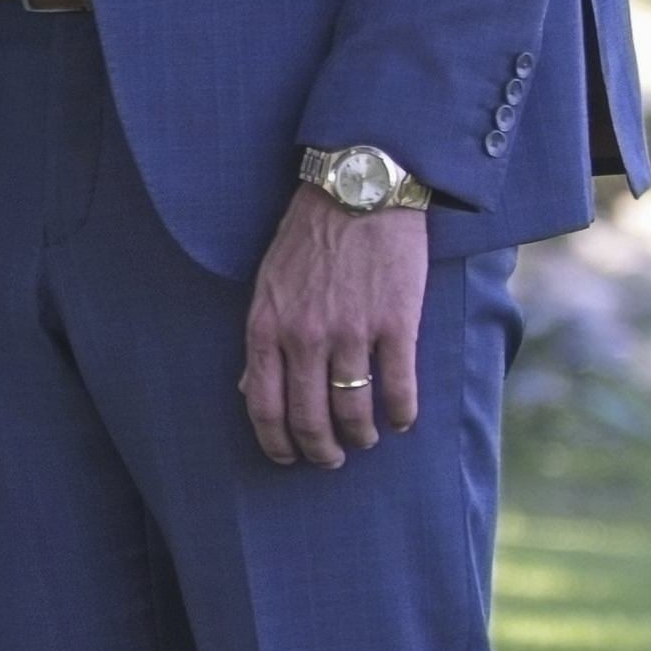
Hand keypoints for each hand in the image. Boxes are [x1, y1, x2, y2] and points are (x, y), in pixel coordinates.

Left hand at [243, 189, 428, 469]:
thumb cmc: (308, 237)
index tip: (288, 458)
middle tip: (331, 458)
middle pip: (309, 419)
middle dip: (320, 450)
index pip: (263, 406)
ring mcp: (351, 333)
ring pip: (354, 412)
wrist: (358, 191)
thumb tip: (249, 390)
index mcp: (267, 328)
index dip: (276, 443)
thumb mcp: (267, 285)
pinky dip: (400, 414)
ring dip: (361, 436)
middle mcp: (305, 337)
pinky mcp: (396, 324)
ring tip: (366, 439)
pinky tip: (401, 421)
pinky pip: (398, 389)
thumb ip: (262, 338)